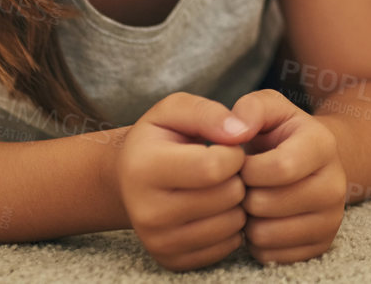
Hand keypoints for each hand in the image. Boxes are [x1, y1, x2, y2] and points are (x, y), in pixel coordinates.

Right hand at [116, 92, 248, 271]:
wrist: (129, 179)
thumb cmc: (158, 139)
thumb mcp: (175, 110)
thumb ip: (208, 113)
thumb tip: (241, 131)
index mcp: (145, 168)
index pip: (213, 167)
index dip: (234, 153)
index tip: (227, 147)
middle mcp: (147, 212)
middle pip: (227, 196)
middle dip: (237, 177)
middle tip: (223, 168)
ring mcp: (158, 241)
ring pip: (232, 225)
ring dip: (237, 203)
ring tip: (219, 187)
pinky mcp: (172, 260)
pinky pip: (227, 247)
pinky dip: (230, 226)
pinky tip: (215, 208)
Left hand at [208, 89, 346, 264]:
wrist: (312, 161)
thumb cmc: (283, 133)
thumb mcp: (270, 107)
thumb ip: (251, 108)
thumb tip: (235, 131)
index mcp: (324, 145)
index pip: (279, 168)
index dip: (247, 169)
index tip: (241, 162)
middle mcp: (335, 185)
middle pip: (266, 205)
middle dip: (244, 194)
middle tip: (246, 183)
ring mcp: (332, 219)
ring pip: (264, 235)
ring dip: (247, 219)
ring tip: (254, 198)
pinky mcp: (321, 246)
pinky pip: (270, 256)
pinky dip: (258, 242)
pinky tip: (264, 218)